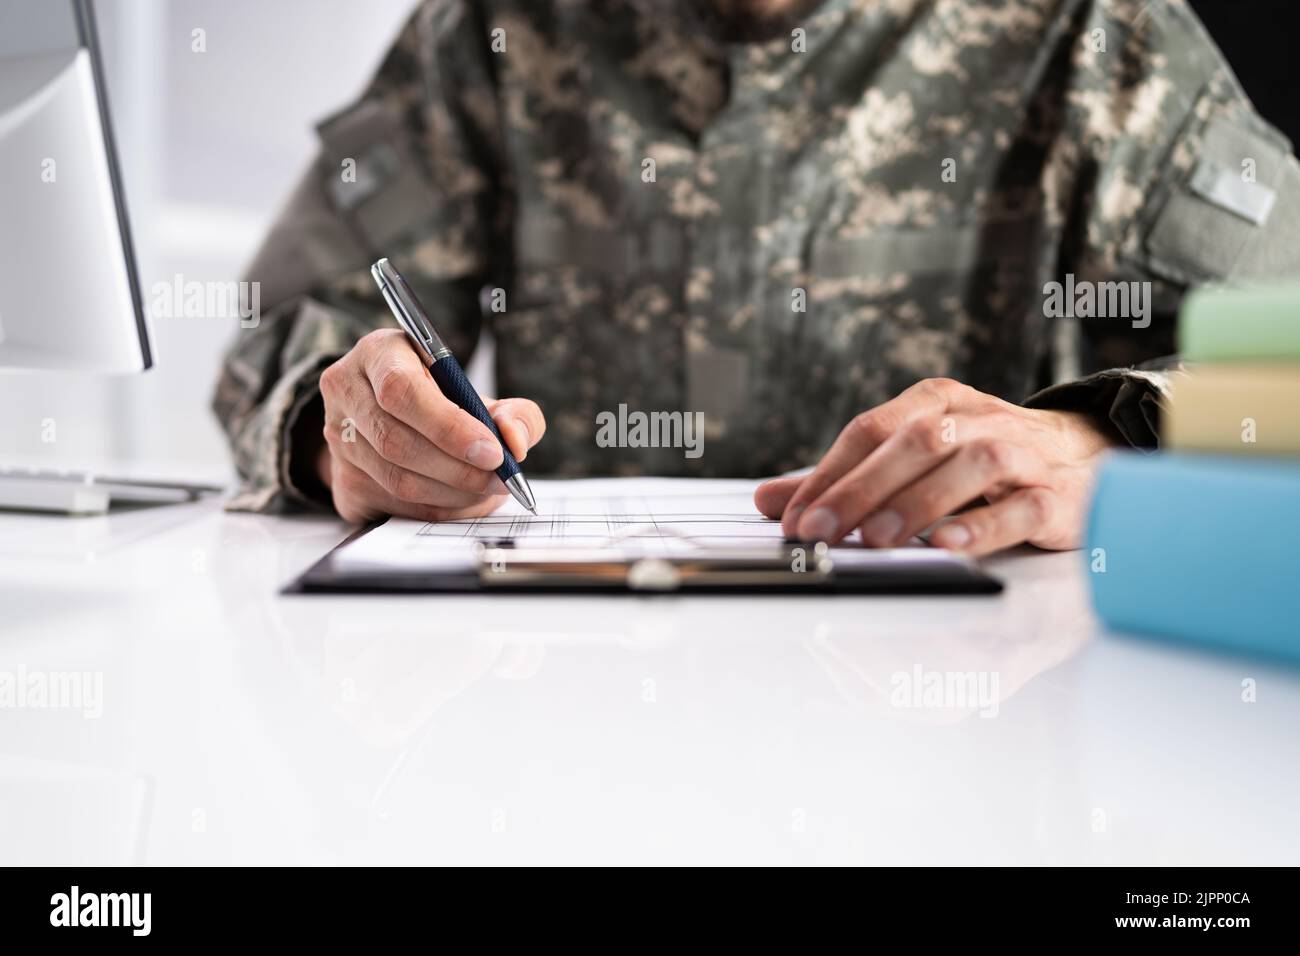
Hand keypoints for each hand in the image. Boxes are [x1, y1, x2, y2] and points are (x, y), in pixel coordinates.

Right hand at [317, 329, 544, 523]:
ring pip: (396, 480)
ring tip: (488, 489)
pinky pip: (394, 507)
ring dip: (453, 493)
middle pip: (395, 441)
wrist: (395, 420)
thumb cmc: (441, 400)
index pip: (401, 390)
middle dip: (457, 468)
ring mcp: (337, 440)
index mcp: (379, 352)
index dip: (449, 426)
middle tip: (499, 478)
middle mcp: (346, 392)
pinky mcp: (344, 482)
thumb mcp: (482, 394)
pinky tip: (463, 500)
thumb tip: (515, 442)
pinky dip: (439, 509)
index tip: (493, 451)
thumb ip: (514, 413)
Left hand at [754, 378, 1120, 555]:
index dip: (828, 473)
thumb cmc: (985, 464)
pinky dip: (984, 525)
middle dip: (860, 488)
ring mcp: (1023, 454)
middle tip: (820, 531)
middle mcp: (978, 419)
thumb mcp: (913, 461)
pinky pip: (1022, 506)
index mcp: (936, 402)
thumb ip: (844, 481)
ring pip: (970, 465)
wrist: (1087, 459)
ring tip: (876, 539)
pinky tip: (949, 546)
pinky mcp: (1058, 495)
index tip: (793, 518)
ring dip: (918, 502)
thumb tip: (769, 500)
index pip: (871, 429)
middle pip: (914, 442)